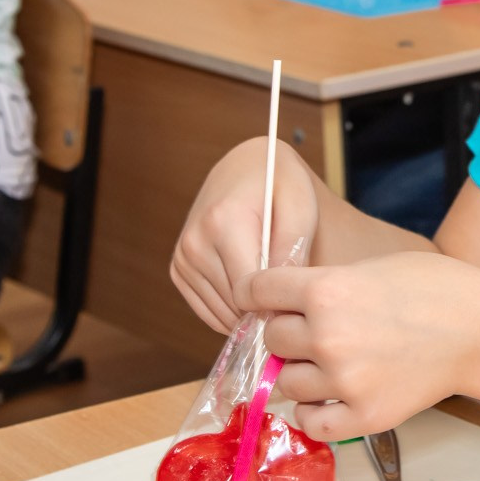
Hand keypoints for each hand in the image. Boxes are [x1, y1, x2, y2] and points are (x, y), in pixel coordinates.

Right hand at [169, 136, 320, 333]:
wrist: (248, 168)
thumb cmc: (281, 186)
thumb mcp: (300, 207)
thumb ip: (293, 249)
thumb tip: (279, 295)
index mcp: (223, 222)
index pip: (248, 290)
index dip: (276, 303)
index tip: (296, 298)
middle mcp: (195, 241)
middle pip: (234, 305)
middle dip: (264, 308)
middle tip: (288, 292)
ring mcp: (183, 257)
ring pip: (221, 313)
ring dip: (248, 311)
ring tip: (271, 287)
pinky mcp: (179, 269)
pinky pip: (208, 311)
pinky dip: (232, 310)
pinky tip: (251, 290)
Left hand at [250, 251, 479, 440]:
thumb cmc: (433, 289)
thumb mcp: (369, 266)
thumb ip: (321, 286)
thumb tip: (277, 307)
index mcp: (326, 289)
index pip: (255, 291)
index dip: (256, 293)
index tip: (261, 299)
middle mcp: (327, 335)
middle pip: (271, 338)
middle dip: (286, 333)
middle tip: (313, 330)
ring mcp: (344, 380)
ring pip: (285, 382)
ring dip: (299, 373)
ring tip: (330, 362)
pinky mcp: (363, 416)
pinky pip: (311, 422)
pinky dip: (314, 411)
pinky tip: (330, 396)